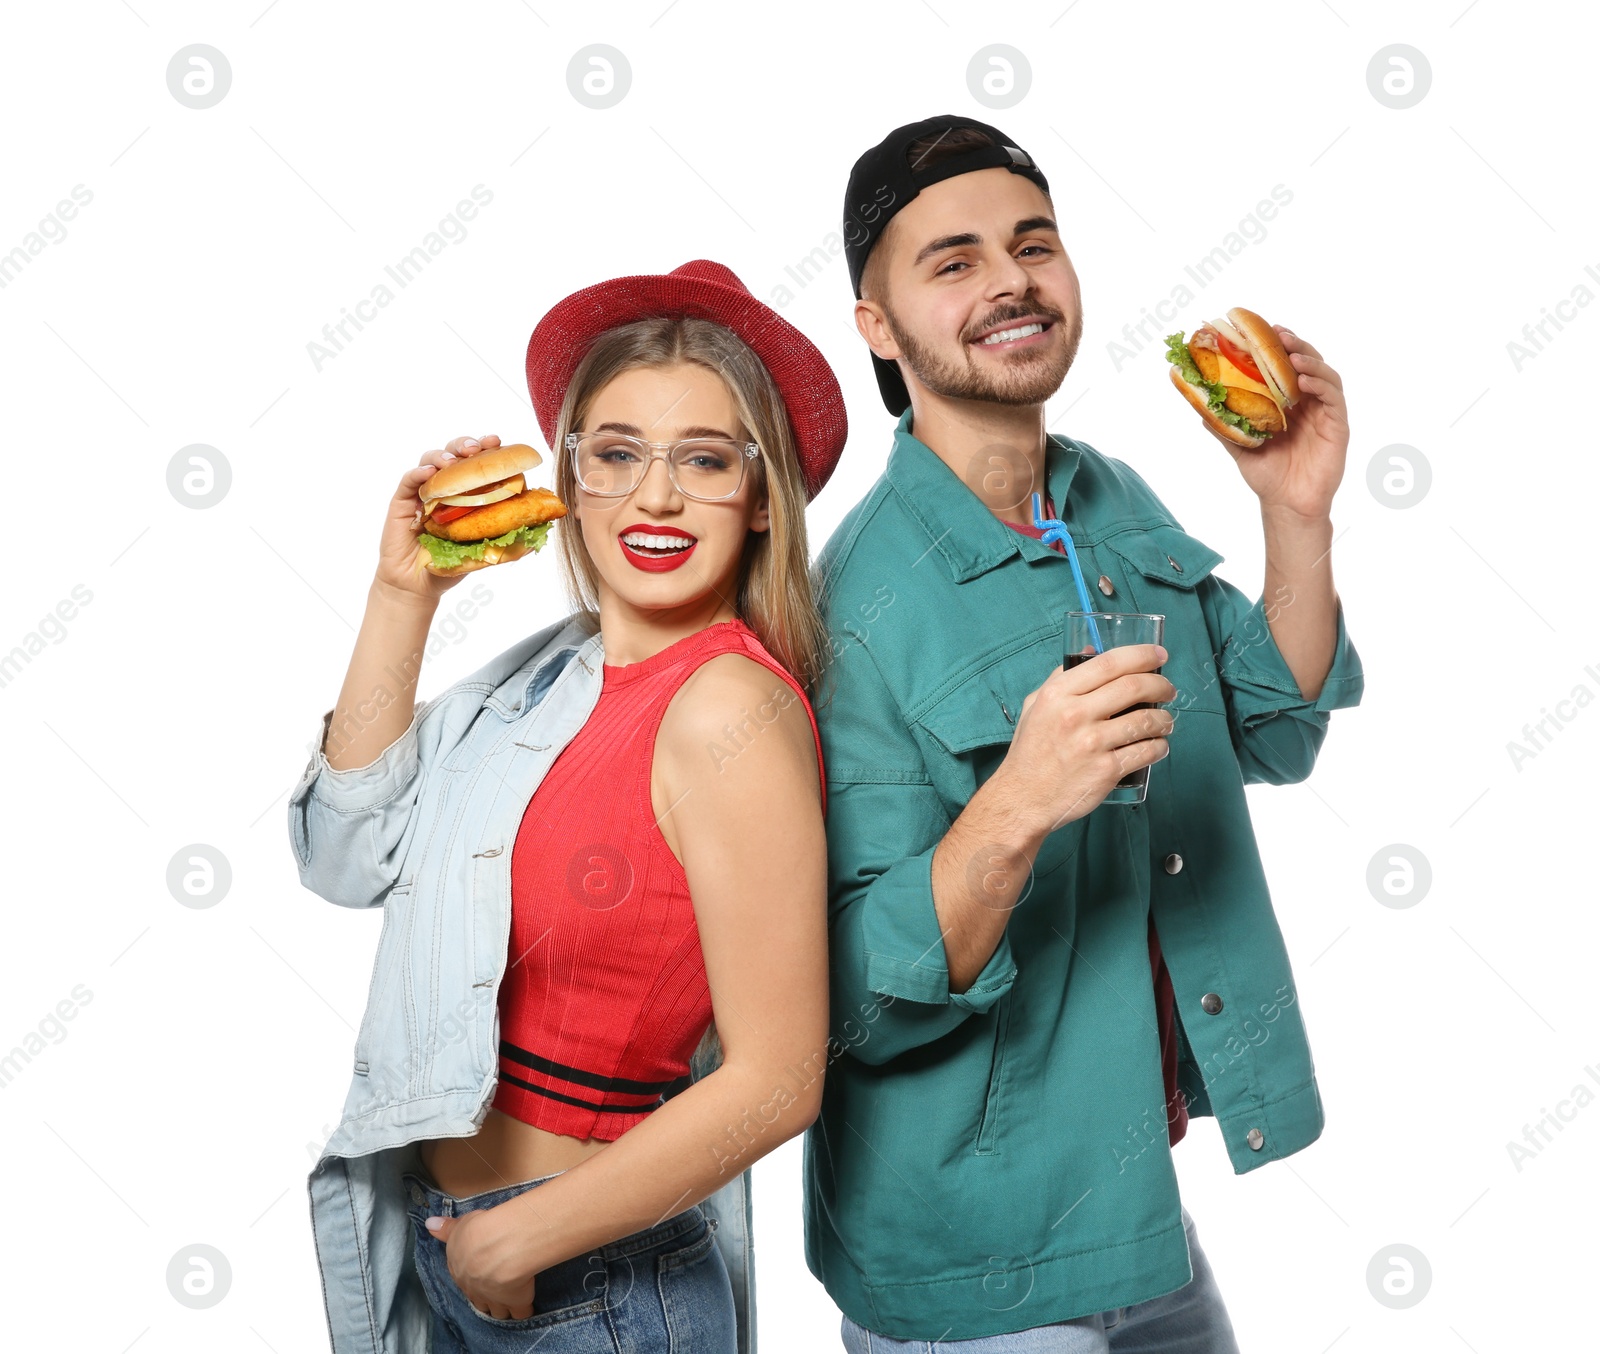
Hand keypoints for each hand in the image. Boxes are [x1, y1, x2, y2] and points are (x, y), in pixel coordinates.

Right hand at [372, 433, 502, 606]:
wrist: (418, 585)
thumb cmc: (449, 564)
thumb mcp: (482, 555)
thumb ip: (504, 545)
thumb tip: (534, 541)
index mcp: (466, 493)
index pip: (476, 464)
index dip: (486, 450)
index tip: (498, 443)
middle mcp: (445, 487)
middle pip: (454, 454)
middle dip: (465, 446)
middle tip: (476, 449)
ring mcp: (423, 492)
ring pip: (430, 460)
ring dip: (442, 456)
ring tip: (452, 463)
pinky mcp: (403, 501)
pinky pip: (409, 480)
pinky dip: (418, 473)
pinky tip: (428, 474)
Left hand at [424, 1203, 537, 1320]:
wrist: (500, 1246)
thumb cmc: (478, 1233)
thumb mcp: (460, 1226)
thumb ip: (447, 1228)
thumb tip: (430, 1224)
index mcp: (460, 1273)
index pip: (464, 1281)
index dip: (472, 1280)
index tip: (480, 1276)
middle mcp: (475, 1290)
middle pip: (479, 1302)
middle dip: (486, 1300)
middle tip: (494, 1294)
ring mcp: (496, 1300)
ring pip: (497, 1312)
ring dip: (502, 1309)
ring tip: (509, 1304)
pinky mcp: (517, 1302)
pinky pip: (521, 1313)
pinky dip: (524, 1311)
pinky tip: (528, 1306)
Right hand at [998, 644, 1175, 833]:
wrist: (1023, 798)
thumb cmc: (1030, 751)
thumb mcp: (1035, 705)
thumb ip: (1061, 677)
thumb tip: (1091, 652)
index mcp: (1058, 694)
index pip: (1109, 663)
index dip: (1141, 655)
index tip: (1159, 654)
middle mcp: (1075, 714)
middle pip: (1134, 686)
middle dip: (1160, 685)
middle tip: (1168, 690)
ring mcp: (1092, 743)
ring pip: (1146, 720)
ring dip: (1164, 719)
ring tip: (1165, 721)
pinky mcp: (1106, 770)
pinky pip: (1147, 751)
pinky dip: (1160, 746)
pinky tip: (1158, 745)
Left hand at [1206, 326, 1346, 521]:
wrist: (1286, 504)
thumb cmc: (1267, 475)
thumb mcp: (1240, 446)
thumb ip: (1224, 426)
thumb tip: (1199, 409)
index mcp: (1287, 403)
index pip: (1285, 366)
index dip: (1278, 346)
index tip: (1265, 329)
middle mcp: (1308, 403)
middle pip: (1307, 364)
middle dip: (1295, 345)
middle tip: (1279, 334)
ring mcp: (1325, 413)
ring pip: (1324, 376)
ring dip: (1310, 361)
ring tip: (1292, 356)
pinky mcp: (1337, 426)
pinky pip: (1334, 399)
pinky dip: (1321, 385)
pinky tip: (1305, 381)